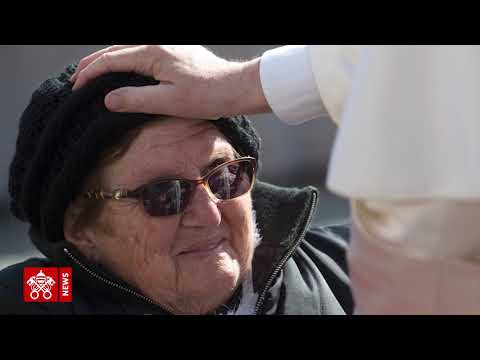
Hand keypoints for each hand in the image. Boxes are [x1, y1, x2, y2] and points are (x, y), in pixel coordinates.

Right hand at [71, 45, 270, 117]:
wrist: (236, 87)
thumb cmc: (207, 95)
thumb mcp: (169, 101)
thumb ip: (136, 99)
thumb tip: (107, 99)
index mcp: (152, 53)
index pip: (111, 60)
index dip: (91, 74)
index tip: (76, 88)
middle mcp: (157, 43)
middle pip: (116, 50)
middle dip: (94, 64)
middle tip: (77, 80)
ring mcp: (167, 45)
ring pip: (128, 48)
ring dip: (109, 60)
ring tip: (94, 73)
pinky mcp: (176, 51)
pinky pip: (142, 51)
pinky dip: (126, 60)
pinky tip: (124, 70)